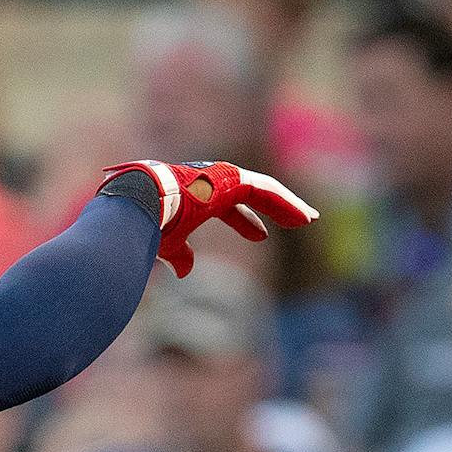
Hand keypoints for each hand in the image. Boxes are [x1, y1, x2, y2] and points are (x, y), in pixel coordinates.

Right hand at [101, 160, 317, 277]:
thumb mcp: (168, 243)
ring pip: (265, 190)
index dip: (245, 222)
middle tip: (299, 220)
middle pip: (253, 194)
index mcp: (198, 196)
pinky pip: (267, 190)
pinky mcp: (232, 179)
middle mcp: (212, 183)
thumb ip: (179, 255)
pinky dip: (286, 203)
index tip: (261, 237)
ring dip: (288, 205)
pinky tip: (303, 216)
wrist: (141, 203)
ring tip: (310, 219)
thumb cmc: (149, 224)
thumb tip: (184, 273)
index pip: (228, 207)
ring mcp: (223, 178)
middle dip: (276, 207)